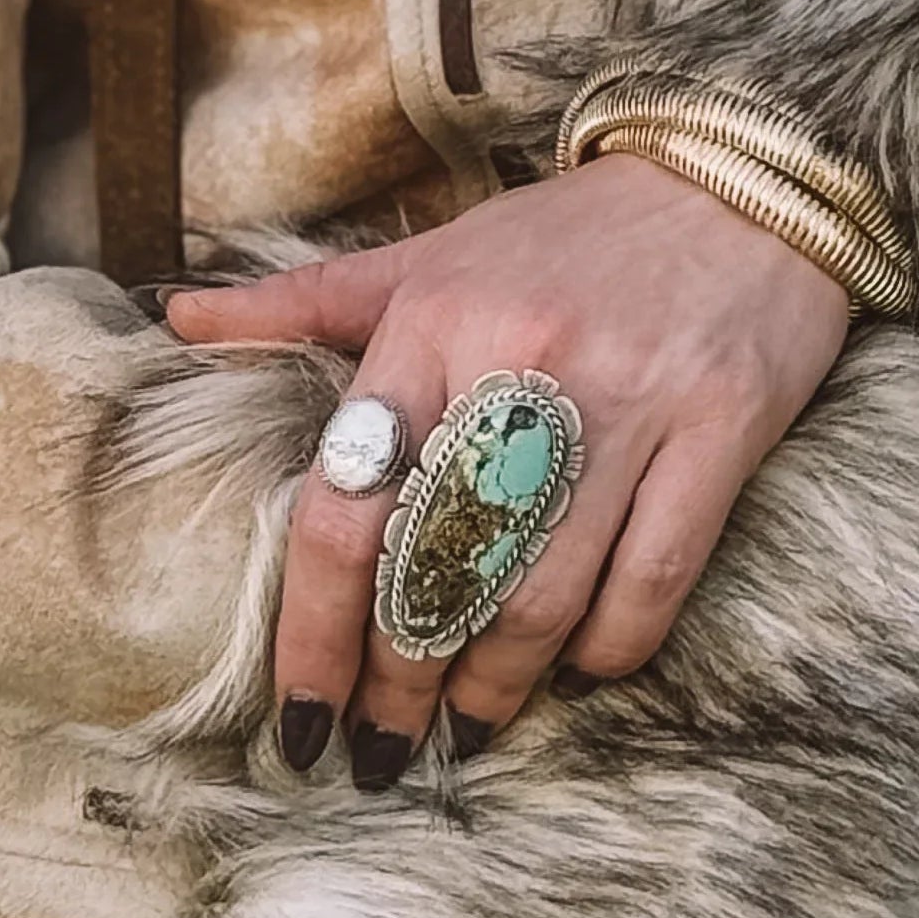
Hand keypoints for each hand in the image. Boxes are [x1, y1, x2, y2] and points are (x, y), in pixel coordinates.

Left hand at [162, 155, 851, 781]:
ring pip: (544, 591)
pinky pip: (652, 579)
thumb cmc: (571, 233)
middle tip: (384, 744)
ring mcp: (627, 401)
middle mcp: (520, 364)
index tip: (304, 715)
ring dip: (498, 683)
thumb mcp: (434, 252)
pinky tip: (583, 668)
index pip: (347, 507)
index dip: (316, 634)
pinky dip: (611, 645)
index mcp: (431, 323)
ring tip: (469, 729)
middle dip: (401, 681)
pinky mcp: (721, 428)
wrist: (740, 174)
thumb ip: (311, 301)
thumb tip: (177, 318)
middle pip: (438, 569)